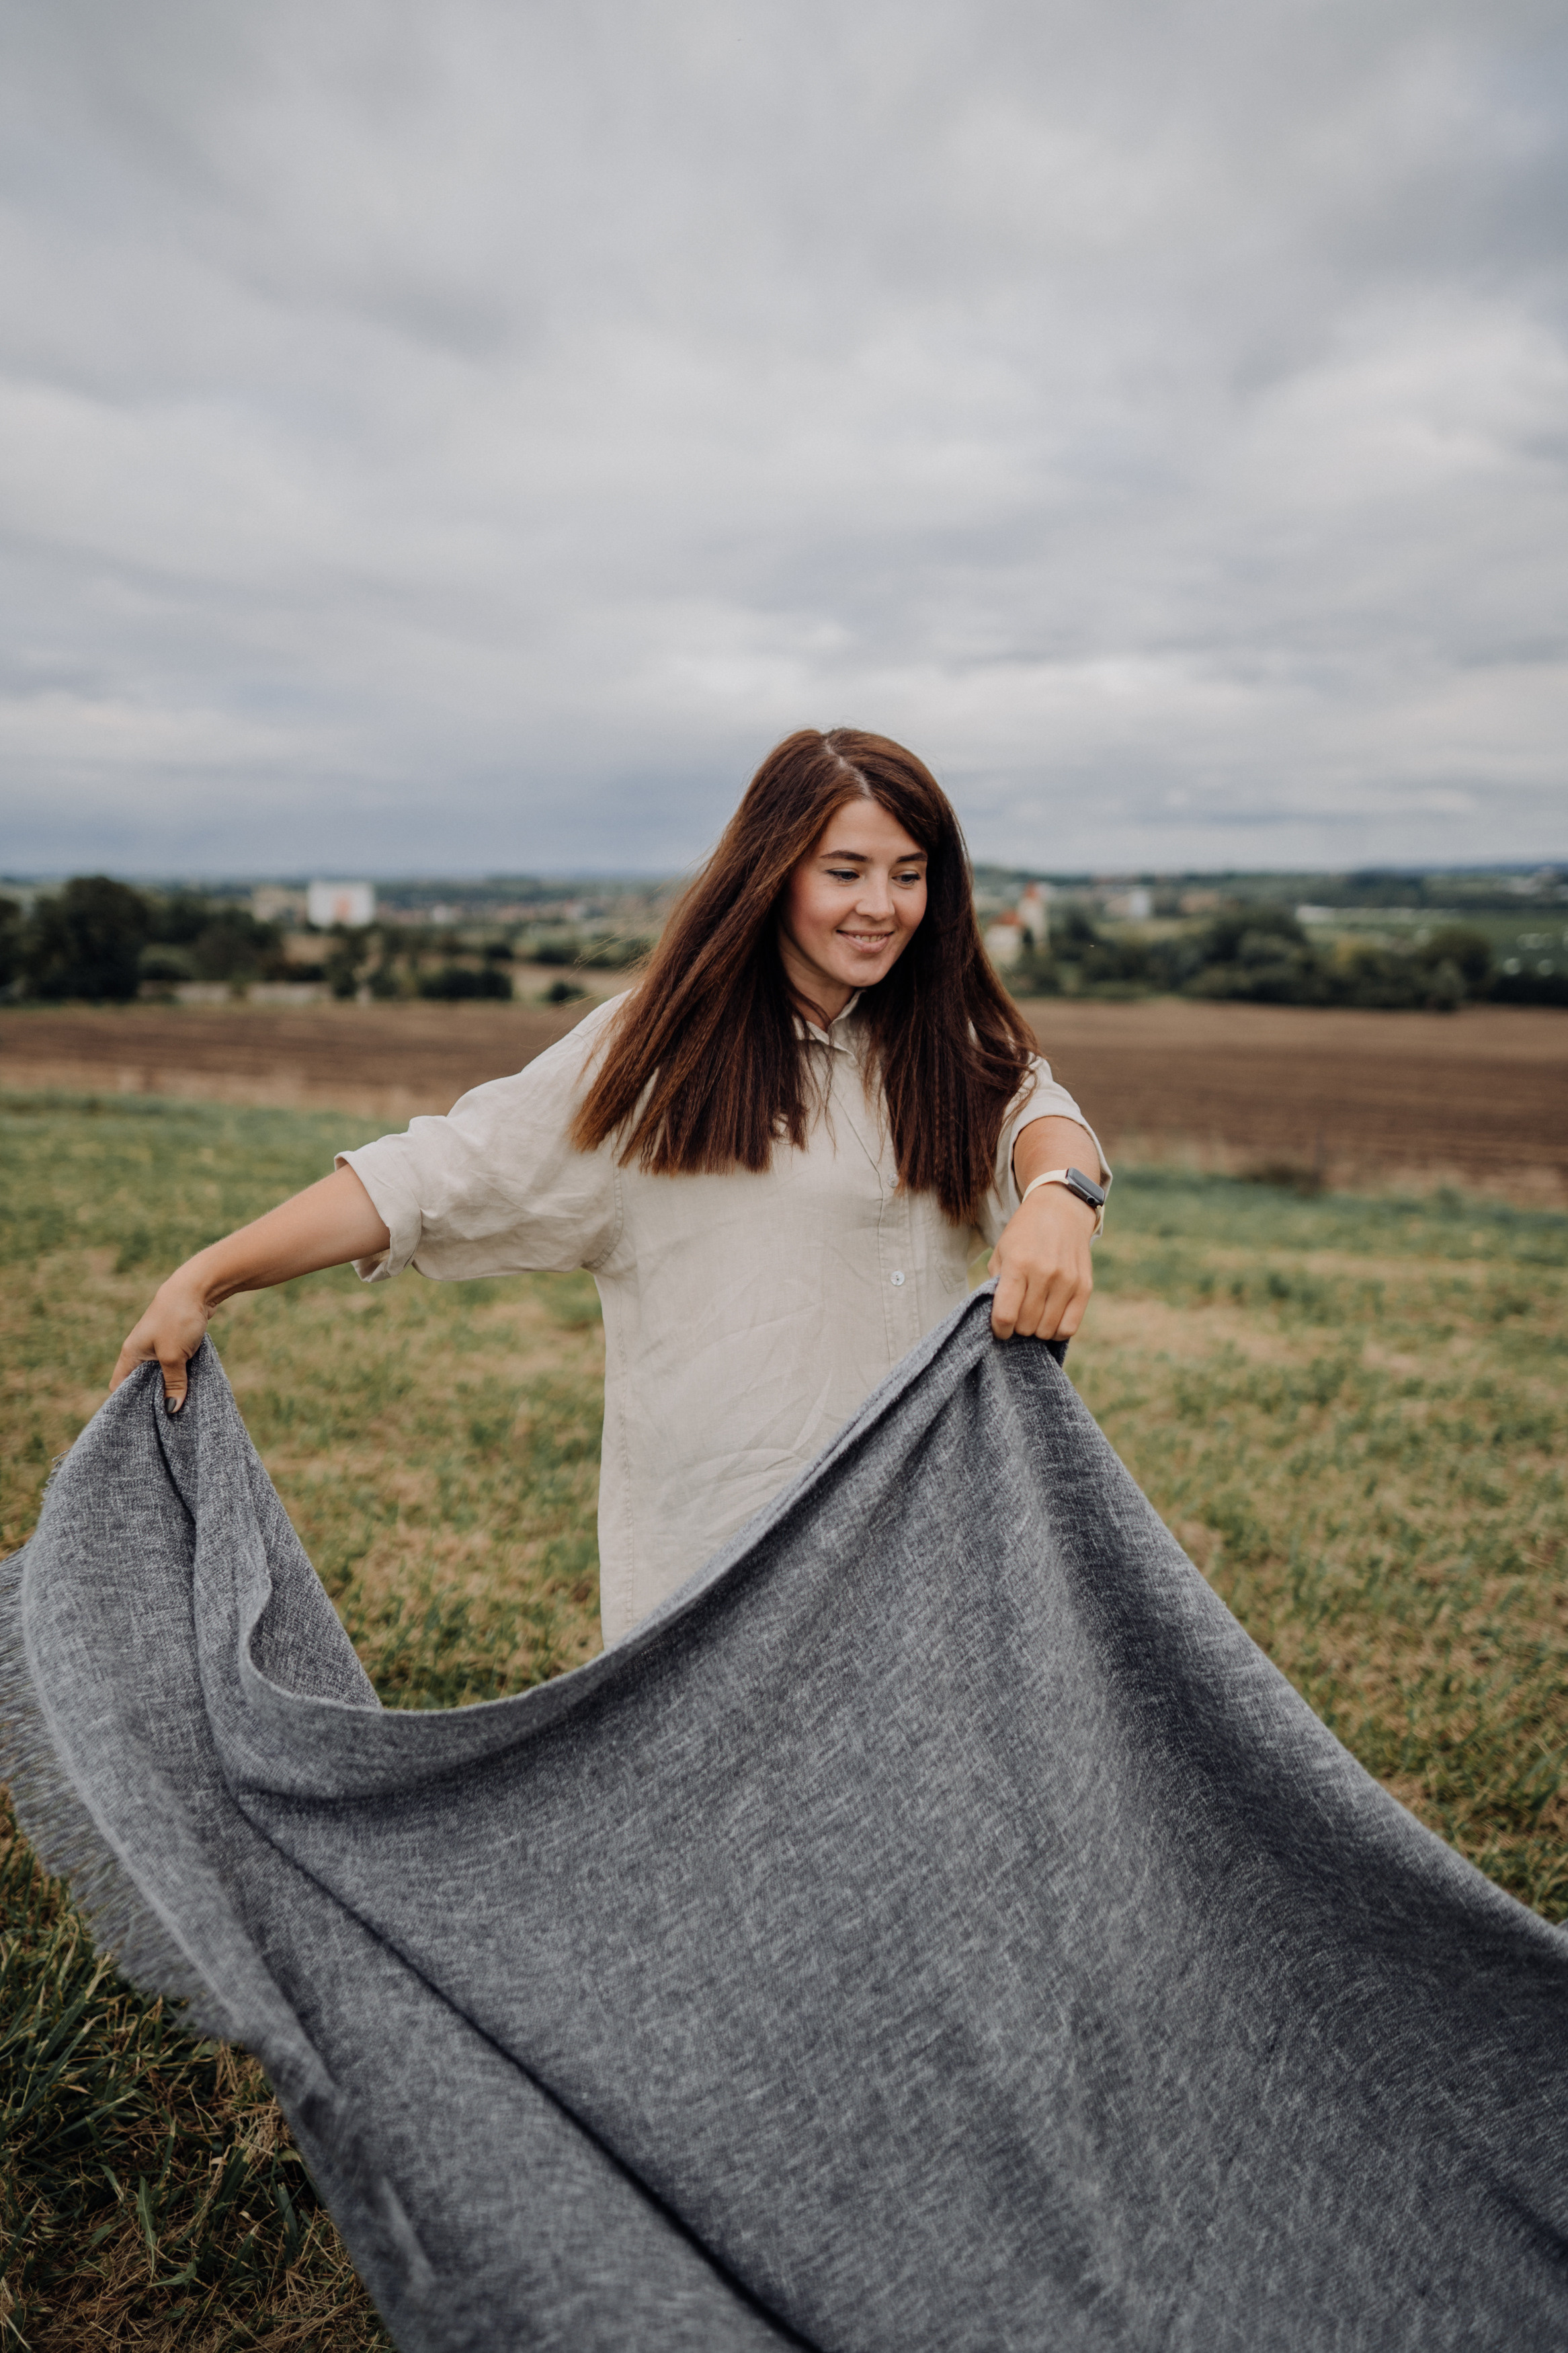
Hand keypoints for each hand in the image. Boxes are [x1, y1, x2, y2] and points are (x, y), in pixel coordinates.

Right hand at [111, 1272, 212, 1410]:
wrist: (197, 1288)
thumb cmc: (177, 1319)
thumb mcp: (174, 1357)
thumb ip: (173, 1384)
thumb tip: (172, 1409)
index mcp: (130, 1354)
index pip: (119, 1386)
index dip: (126, 1404)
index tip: (141, 1421)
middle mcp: (140, 1350)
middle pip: (140, 1383)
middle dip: (152, 1399)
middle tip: (165, 1419)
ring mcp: (157, 1345)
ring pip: (159, 1374)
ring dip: (169, 1387)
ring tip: (179, 1406)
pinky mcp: (173, 1341)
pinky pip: (173, 1364)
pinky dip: (179, 1375)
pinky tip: (190, 1387)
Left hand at [988, 1184, 1095, 1340]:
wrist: (1061, 1210)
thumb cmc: (1025, 1233)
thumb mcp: (1002, 1251)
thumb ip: (995, 1284)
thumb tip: (998, 1318)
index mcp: (1018, 1264)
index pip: (1006, 1315)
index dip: (1000, 1330)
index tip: (1000, 1329)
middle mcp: (1044, 1273)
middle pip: (1027, 1325)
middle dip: (1018, 1328)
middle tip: (1018, 1317)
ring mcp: (1067, 1281)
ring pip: (1047, 1330)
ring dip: (1036, 1330)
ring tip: (1033, 1317)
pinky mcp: (1084, 1287)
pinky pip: (1069, 1327)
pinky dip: (1057, 1332)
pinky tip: (1051, 1321)